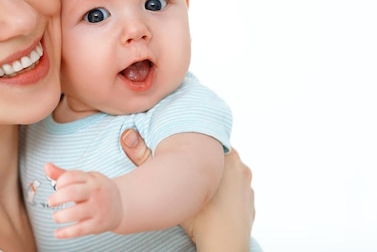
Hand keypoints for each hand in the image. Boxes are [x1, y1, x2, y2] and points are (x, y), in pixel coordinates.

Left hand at [44, 162, 122, 238]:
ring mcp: (97, 208)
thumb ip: (64, 174)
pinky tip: (57, 233)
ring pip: (74, 213)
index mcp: (91, 179)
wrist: (121, 204)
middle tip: (51, 202)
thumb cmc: (98, 190)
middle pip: (71, 192)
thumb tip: (47, 166)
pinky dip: (65, 233)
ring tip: (56, 217)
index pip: (70, 177)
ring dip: (60, 216)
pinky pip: (79, 230)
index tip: (58, 187)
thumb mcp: (85, 179)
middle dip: (56, 198)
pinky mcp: (98, 224)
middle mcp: (95, 192)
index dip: (59, 182)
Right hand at [120, 129, 254, 251]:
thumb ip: (144, 158)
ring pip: (228, 173)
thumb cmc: (200, 217)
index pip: (211, 140)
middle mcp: (240, 167)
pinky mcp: (250, 202)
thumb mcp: (169, 185)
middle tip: (188, 171)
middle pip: (219, 156)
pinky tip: (213, 202)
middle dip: (205, 161)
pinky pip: (236, 191)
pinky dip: (227, 194)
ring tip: (198, 187)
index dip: (197, 146)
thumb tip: (127, 135)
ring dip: (217, 177)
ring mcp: (247, 185)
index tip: (185, 152)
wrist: (224, 245)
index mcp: (226, 156)